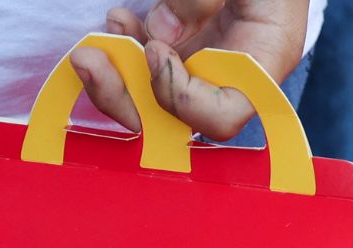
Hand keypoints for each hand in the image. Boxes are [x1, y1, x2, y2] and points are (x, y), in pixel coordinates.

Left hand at [69, 0, 308, 139]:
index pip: (221, 116)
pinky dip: (124, 50)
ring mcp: (202, 69)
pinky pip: (146, 69)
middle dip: (125, 97)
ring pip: (151, 100)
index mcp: (263, 63)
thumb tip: (162, 31)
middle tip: (90, 61)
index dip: (180, 97)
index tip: (155, 51)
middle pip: (173, 120)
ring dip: (115, 76)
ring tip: (93, 44)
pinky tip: (118, 21)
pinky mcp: (182, 54)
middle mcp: (230, 78)